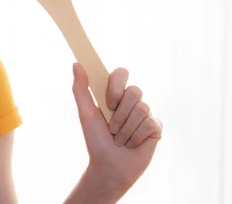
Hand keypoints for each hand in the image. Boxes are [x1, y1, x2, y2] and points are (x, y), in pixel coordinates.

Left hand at [71, 63, 161, 196]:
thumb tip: (76, 64)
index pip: (121, 73)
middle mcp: (131, 100)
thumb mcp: (85, 114)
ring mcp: (145, 113)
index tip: (108, 103)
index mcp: (114, 93)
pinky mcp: (155, 127)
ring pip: (142, 109)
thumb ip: (81, 89)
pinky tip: (132, 144)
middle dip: (120, 114)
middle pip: (135, 91)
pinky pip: (149, 123)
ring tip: (119, 139)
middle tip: (111, 127)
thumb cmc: (96, 140)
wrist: (110, 167)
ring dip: (125, 129)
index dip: (116, 86)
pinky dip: (136, 137)